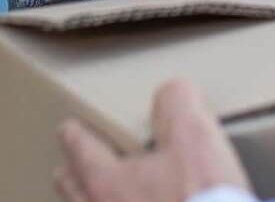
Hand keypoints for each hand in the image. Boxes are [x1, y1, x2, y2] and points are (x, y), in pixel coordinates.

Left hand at [54, 78, 250, 201]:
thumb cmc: (199, 197)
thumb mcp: (195, 136)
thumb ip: (178, 104)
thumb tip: (172, 92)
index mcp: (110, 182)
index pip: (83, 151)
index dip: (76, 136)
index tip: (68, 129)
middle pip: (75, 191)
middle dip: (70, 175)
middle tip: (65, 167)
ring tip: (89, 197)